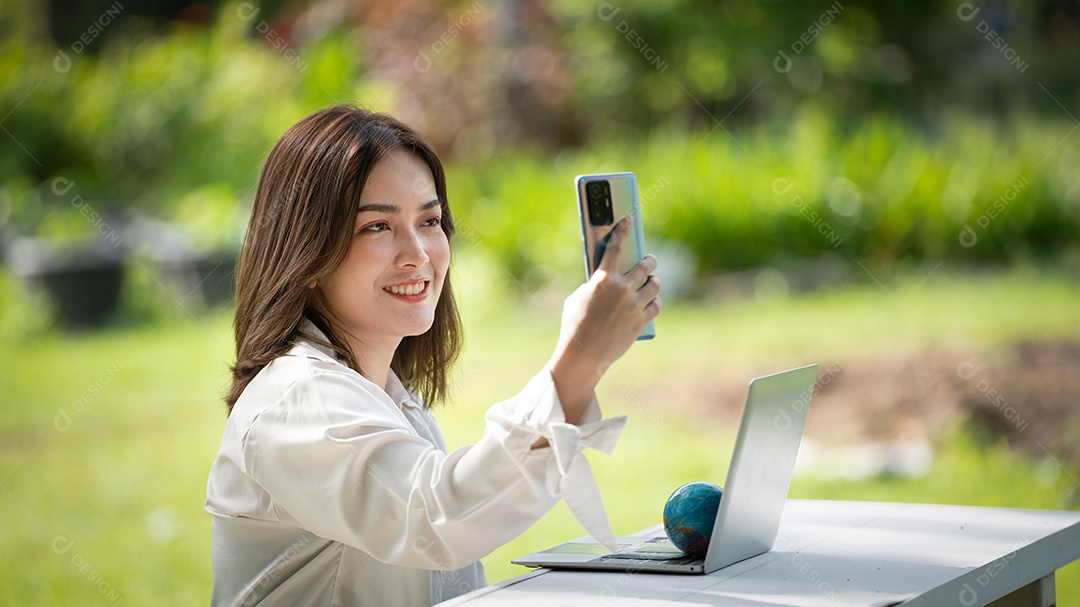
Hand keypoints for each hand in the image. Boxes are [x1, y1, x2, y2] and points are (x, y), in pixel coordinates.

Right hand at [547, 217, 661, 424]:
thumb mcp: (577, 298)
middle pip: (645, 265)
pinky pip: (656, 305)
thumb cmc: (574, 325)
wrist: (583, 354)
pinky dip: (654, 302)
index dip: (623, 230)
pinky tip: (652, 301)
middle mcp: (621, 289)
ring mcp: (633, 305)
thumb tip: (604, 280)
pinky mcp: (641, 321)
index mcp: (603, 279)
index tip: (628, 220)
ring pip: (655, 285)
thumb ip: (592, 285)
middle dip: (649, 261)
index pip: (616, 246)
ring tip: (652, 282)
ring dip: (654, 281)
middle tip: (649, 261)